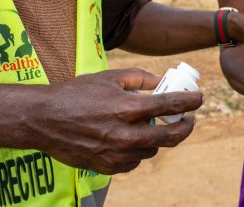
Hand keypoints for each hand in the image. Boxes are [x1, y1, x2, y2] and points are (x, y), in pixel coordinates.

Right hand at [32, 68, 202, 173]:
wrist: (45, 119)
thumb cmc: (75, 94)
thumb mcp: (108, 77)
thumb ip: (139, 78)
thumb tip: (161, 80)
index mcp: (127, 108)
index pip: (171, 105)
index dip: (190, 101)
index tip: (199, 98)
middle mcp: (126, 134)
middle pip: (171, 136)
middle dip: (185, 127)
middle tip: (188, 119)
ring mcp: (118, 153)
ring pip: (153, 150)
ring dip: (158, 138)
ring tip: (151, 126)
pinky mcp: (109, 167)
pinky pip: (134, 161)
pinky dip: (138, 149)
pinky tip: (130, 138)